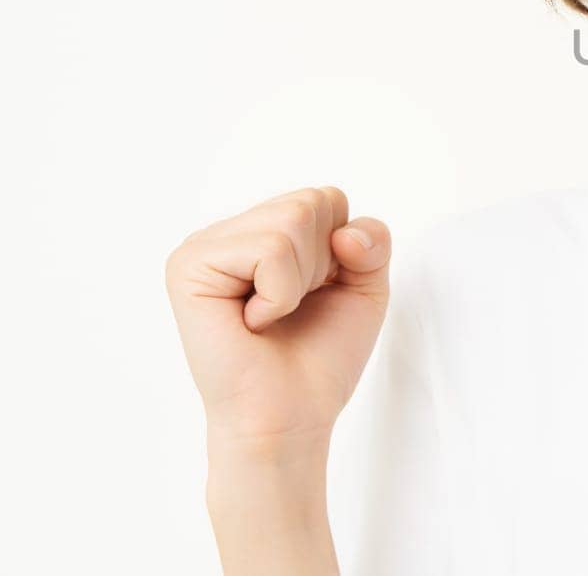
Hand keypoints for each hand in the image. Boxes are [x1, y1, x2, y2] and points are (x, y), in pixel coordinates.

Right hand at [164, 186, 391, 450]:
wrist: (290, 416)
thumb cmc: (320, 355)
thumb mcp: (365, 286)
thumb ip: (372, 240)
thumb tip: (345, 232)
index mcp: (262, 228)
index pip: (327, 198)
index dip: (342, 252)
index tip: (315, 294)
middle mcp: (228, 231)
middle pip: (312, 202)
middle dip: (322, 263)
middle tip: (290, 308)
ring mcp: (203, 246)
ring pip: (292, 220)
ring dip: (300, 281)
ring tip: (271, 315)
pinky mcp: (189, 268)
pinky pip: (269, 251)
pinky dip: (279, 294)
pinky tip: (252, 322)